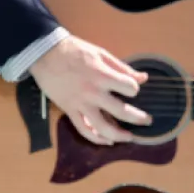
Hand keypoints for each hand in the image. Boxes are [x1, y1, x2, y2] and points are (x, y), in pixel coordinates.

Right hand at [28, 34, 150, 144]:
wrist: (46, 54)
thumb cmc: (75, 51)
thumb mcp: (101, 53)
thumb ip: (122, 68)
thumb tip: (143, 78)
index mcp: (102, 76)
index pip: (128, 88)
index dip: (134, 89)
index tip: (133, 89)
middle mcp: (93, 93)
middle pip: (120, 111)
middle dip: (138, 118)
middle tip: (147, 121)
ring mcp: (80, 104)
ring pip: (101, 127)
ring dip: (118, 135)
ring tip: (129, 137)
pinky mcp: (69, 111)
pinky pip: (83, 129)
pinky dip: (95, 138)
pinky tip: (107, 141)